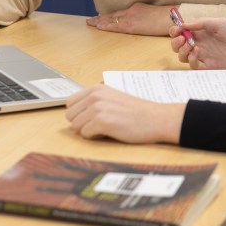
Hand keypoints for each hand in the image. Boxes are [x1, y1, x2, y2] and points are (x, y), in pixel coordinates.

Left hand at [65, 85, 184, 143]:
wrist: (155, 118)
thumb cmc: (137, 111)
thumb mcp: (113, 98)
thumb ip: (95, 102)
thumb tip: (75, 114)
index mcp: (96, 89)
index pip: (70, 103)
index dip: (78, 114)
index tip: (90, 118)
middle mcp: (94, 96)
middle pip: (70, 116)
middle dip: (81, 123)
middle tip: (99, 124)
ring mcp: (97, 108)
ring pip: (76, 126)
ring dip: (88, 130)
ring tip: (105, 127)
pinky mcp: (101, 121)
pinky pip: (85, 134)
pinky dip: (95, 137)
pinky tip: (109, 132)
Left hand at [86, 2, 174, 35]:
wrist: (172, 17)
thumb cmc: (168, 17)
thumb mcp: (154, 15)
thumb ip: (145, 18)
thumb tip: (142, 23)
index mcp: (137, 7)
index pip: (120, 13)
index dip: (110, 16)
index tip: (101, 17)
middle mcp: (132, 10)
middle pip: (113, 15)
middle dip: (101, 18)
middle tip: (90, 20)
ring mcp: (131, 16)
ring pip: (111, 19)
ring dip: (100, 22)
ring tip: (90, 23)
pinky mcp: (132, 24)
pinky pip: (116, 26)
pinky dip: (106, 26)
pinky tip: (99, 27)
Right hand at [170, 17, 225, 69]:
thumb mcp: (220, 23)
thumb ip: (201, 23)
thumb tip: (183, 24)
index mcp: (202, 32)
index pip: (182, 32)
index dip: (175, 31)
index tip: (176, 29)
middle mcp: (200, 44)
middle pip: (178, 46)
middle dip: (175, 42)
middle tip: (183, 38)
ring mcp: (204, 56)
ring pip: (182, 57)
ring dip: (181, 50)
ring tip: (190, 44)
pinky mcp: (209, 67)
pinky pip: (193, 66)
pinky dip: (191, 59)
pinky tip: (197, 51)